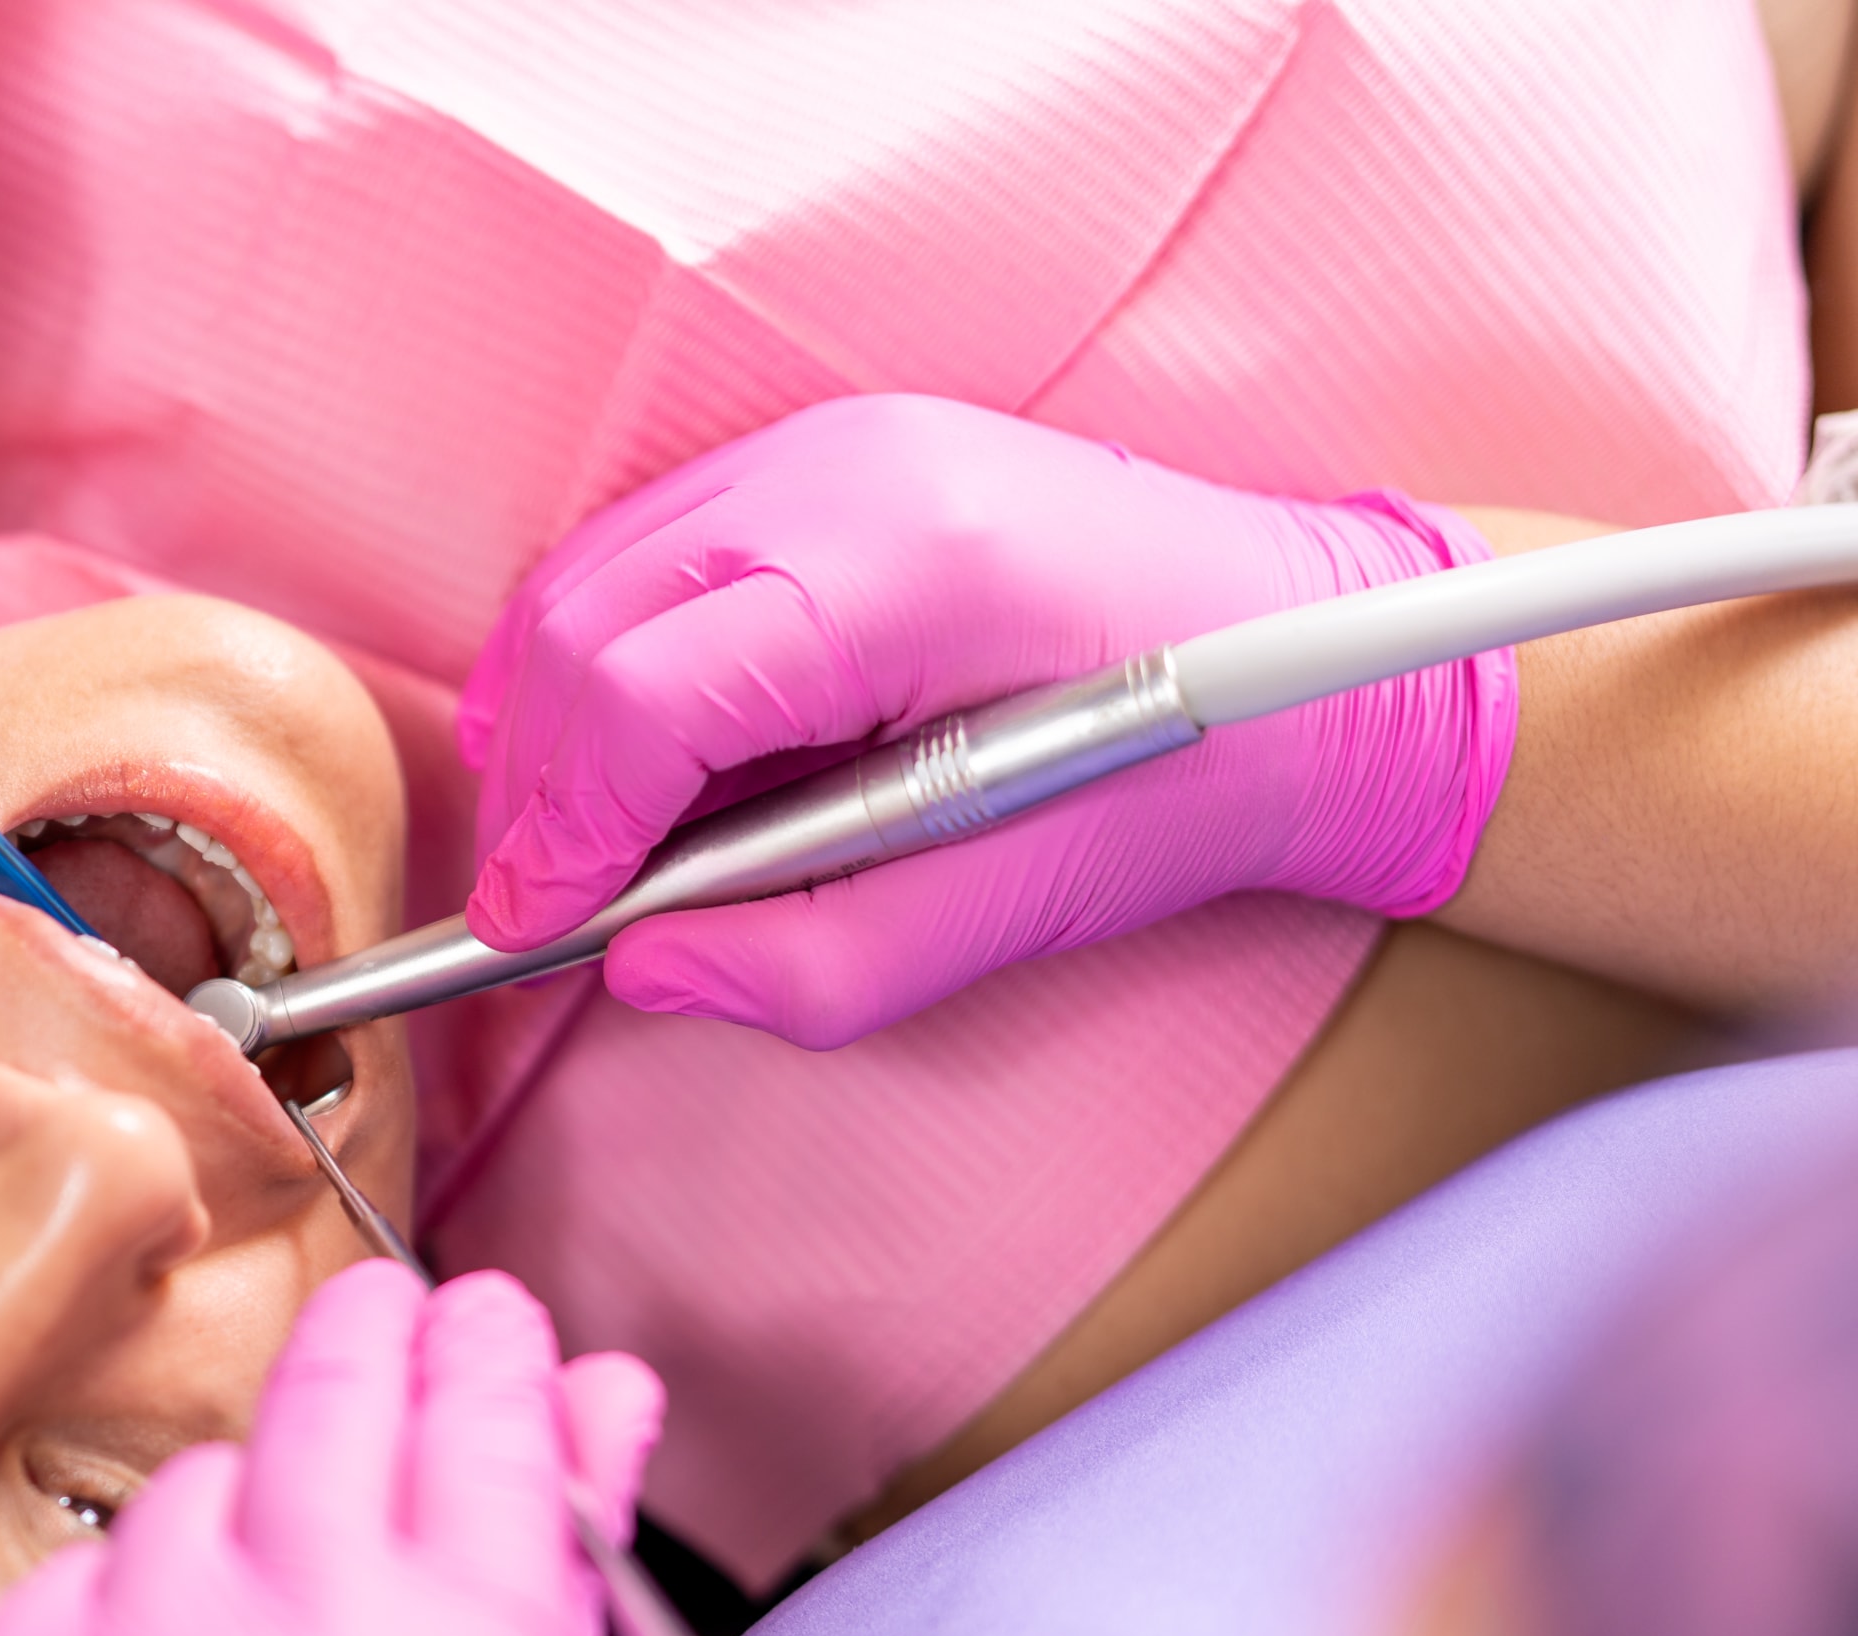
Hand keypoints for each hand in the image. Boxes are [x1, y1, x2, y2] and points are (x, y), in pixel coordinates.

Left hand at [0, 1262, 664, 1635]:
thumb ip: (563, 1597)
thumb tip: (595, 1392)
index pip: (484, 1425)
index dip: (497, 1351)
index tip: (493, 1321)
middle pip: (333, 1391)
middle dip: (380, 1343)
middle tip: (396, 1332)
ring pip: (200, 1479)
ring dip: (254, 1509)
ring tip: (281, 1630)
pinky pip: (78, 1577)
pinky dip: (131, 1613)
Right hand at [460, 394, 1516, 1046]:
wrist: (1322, 647)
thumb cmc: (1190, 775)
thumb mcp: (1020, 909)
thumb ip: (818, 964)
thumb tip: (646, 974)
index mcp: (913, 577)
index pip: (646, 690)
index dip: (565, 829)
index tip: (536, 928)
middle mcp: (852, 473)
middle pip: (588, 619)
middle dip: (538, 783)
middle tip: (545, 904)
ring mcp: (831, 437)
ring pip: (592, 570)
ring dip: (555, 716)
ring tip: (586, 841)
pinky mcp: (825, 445)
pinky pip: (648, 544)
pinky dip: (605, 655)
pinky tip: (646, 755)